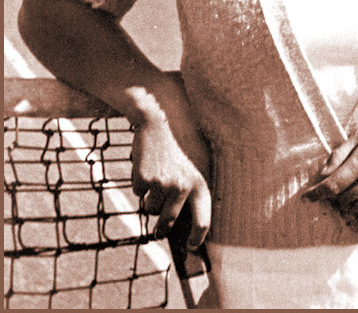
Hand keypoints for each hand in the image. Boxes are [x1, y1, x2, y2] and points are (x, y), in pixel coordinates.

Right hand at [131, 105, 210, 246]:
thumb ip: (186, 197)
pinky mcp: (145, 180)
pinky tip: (145, 168)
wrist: (155, 127)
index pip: (203, 219)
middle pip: (168, 222)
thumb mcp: (186, 172)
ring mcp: (163, 183)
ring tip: (155, 176)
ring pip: (150, 208)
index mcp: (198, 184)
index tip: (190, 246)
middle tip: (158, 233)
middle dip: (161, 230)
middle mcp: (183, 186)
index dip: (197, 237)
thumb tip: (175, 229)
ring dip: (149, 198)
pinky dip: (139, 186)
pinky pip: (138, 194)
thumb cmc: (172, 154)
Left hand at [302, 95, 357, 221]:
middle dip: (331, 199)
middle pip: (345, 198)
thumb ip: (341, 153)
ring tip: (339, 201)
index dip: (318, 193)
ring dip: (346, 207)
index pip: (335, 184)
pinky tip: (357, 208)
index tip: (306, 198)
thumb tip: (322, 173)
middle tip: (324, 195)